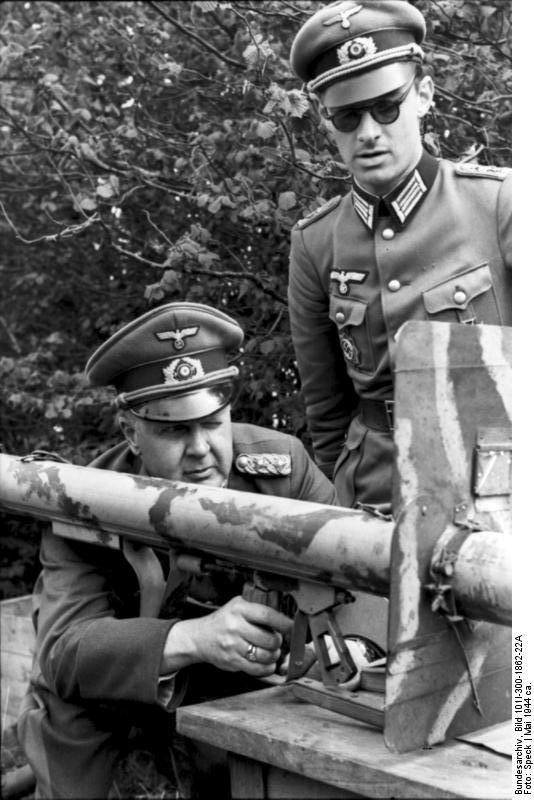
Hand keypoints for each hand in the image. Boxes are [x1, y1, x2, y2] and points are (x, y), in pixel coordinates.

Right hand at [161, 596, 292, 676]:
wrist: (199, 637)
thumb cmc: (223, 621)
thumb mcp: (237, 606)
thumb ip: (257, 610)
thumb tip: (284, 619)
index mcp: (239, 609)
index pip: (267, 615)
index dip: (283, 623)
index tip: (292, 627)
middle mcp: (235, 626)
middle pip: (269, 639)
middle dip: (278, 642)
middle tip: (276, 641)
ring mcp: (233, 645)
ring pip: (265, 656)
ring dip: (273, 656)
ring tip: (271, 651)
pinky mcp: (231, 661)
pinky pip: (257, 669)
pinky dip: (267, 668)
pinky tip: (266, 663)